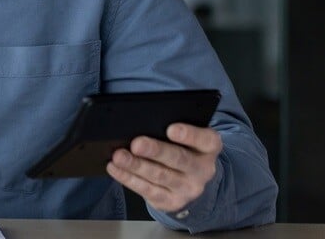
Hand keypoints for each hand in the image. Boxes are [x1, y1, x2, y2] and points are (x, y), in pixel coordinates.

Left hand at [106, 123, 222, 214]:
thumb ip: (169, 129)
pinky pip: (148, 190)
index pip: (205, 140)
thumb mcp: (187, 138)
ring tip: (119, 156)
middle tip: (136, 144)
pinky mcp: (171, 201)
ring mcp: (188, 188)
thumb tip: (141, 122)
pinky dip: (129, 178)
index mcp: (208, 148)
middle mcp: (202, 169)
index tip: (171, 129)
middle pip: (179, 159)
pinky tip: (115, 168)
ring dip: (136, 166)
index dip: (189, 135)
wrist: (191, 181)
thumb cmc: (183, 150)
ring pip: (160, 176)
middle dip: (155, 151)